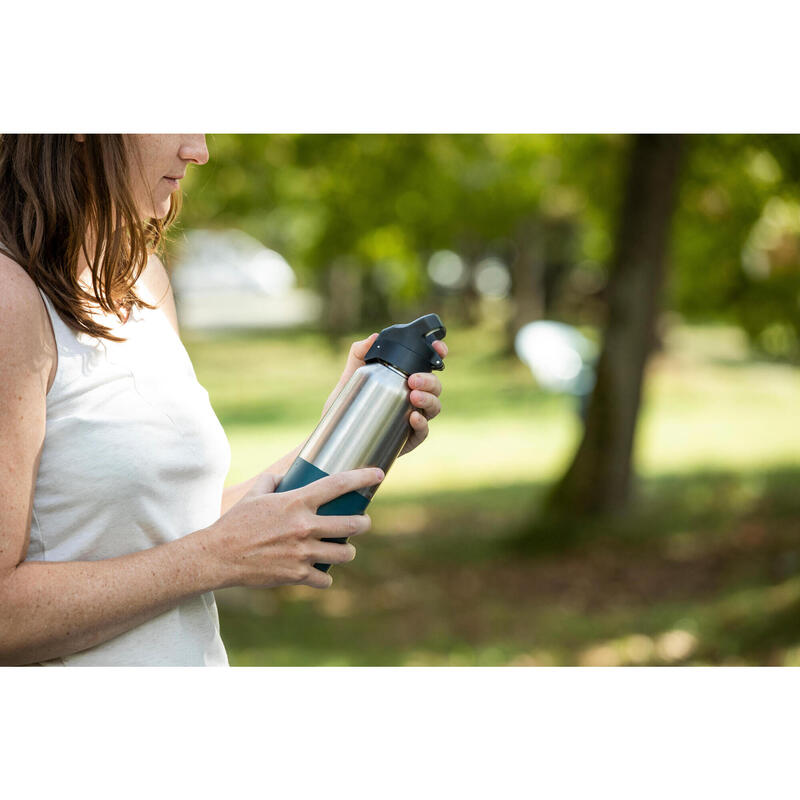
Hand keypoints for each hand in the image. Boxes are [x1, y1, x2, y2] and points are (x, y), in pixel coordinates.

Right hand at [204, 467, 383, 589]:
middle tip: (362, 522)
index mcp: (297, 502)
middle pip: (353, 524)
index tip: (378, 474)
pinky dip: (324, 577)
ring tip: (343, 549)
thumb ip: (271, 482)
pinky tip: (320, 574)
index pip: (338, 485)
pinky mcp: (298, 575)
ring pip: (344, 553)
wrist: (219, 556)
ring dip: (347, 551)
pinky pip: (325, 578)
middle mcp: (305, 526)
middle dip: (363, 523)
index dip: (362, 477)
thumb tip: (283, 476)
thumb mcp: (254, 495)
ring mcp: (303, 552)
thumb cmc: (236, 522)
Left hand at [321, 333, 447, 456]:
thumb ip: (359, 354)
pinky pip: (424, 432)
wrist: (334, 437)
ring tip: (414, 396)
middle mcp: (415, 398)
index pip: (428, 364)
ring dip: (429, 399)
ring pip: (435, 407)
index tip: (438, 348)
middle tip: (413, 380)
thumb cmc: (346, 405)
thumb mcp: (349, 377)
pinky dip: (422, 423)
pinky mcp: (410, 439)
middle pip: (435, 386)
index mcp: (405, 380)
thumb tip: (374, 337)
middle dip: (430, 380)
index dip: (438, 353)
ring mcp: (415, 418)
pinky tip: (413, 417)